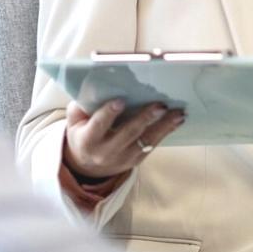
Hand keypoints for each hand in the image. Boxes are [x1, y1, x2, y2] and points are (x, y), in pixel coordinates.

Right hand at [60, 99, 184, 182]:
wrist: (87, 165)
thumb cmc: (82, 134)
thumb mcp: (74, 121)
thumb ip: (82, 105)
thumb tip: (98, 85)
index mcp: (87, 140)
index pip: (98, 125)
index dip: (108, 114)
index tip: (120, 101)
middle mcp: (105, 152)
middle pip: (127, 134)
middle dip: (144, 119)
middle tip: (159, 106)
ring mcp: (122, 158)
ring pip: (145, 141)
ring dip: (163, 126)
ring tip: (177, 113)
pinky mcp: (135, 160)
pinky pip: (152, 145)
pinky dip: (166, 132)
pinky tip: (176, 121)